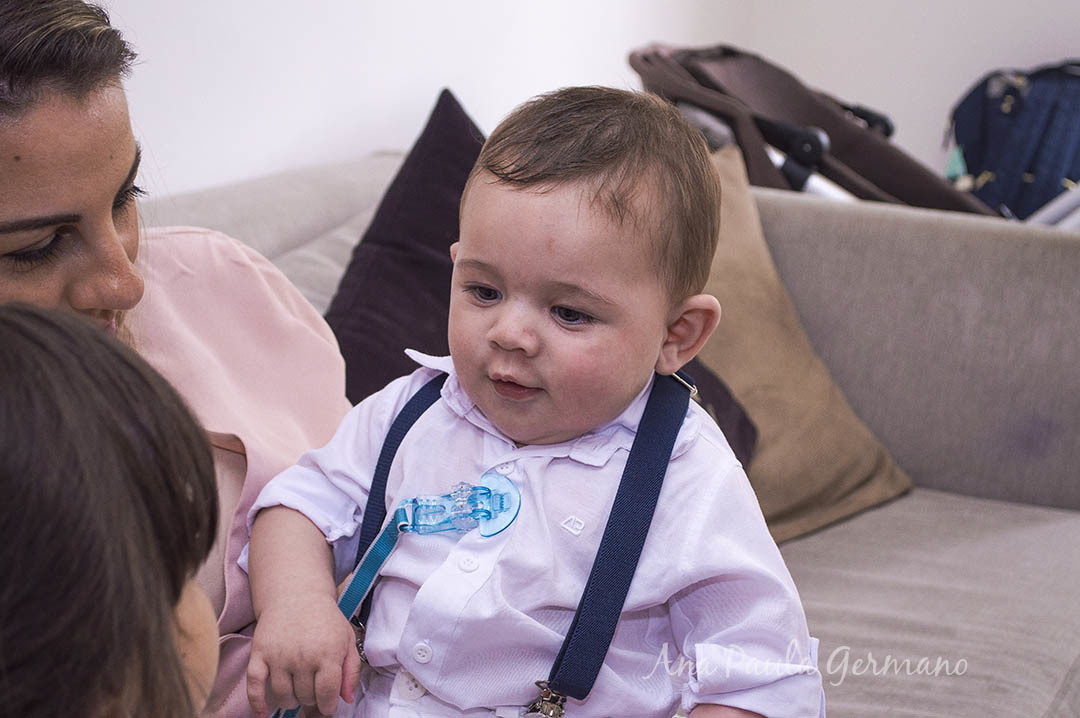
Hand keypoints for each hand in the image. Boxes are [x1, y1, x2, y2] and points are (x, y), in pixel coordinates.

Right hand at [246, 593, 362, 717]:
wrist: (296, 594)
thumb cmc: (325, 619)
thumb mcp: (347, 639)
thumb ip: (351, 669)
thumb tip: (347, 698)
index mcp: (327, 653)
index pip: (327, 694)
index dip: (329, 704)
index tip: (328, 703)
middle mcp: (302, 656)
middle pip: (305, 697)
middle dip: (312, 698)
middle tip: (314, 687)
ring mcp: (279, 655)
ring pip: (283, 696)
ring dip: (291, 700)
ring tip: (297, 690)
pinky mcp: (259, 653)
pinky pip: (254, 686)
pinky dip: (257, 704)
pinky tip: (263, 714)